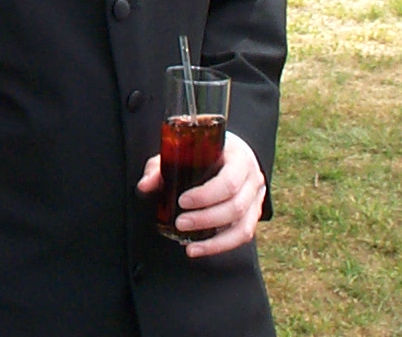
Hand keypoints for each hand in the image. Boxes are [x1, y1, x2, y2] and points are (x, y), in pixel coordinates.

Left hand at [137, 130, 265, 256]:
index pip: (228, 181)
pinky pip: (243, 236)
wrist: (228, 153)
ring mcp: (257, 199)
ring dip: (215, 240)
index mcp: (239, 157)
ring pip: (243, 227)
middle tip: (180, 223)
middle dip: (205, 219)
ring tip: (190, 245)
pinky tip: (199, 249)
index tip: (182, 201)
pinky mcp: (254, 215)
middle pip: (235, 206)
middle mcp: (253, 178)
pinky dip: (220, 246)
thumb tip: (144, 186)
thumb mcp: (181, 152)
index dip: (205, 196)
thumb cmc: (203, 151)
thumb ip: (160, 167)